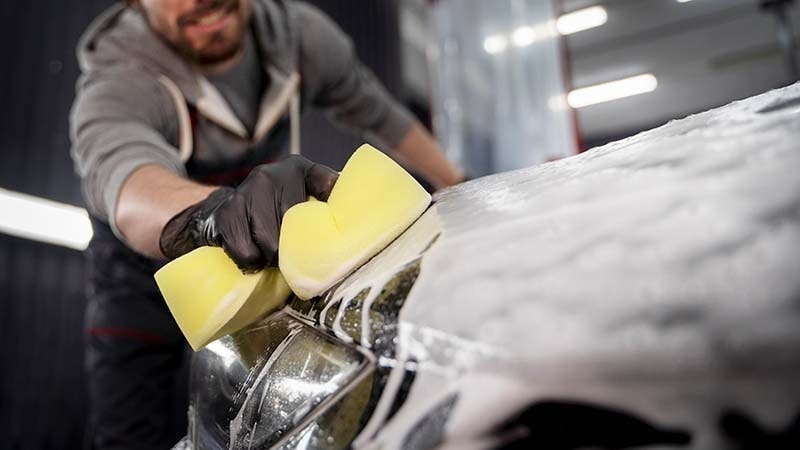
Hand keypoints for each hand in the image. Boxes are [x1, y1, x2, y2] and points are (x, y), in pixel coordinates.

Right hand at [159, 155, 337, 271]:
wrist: (217, 211)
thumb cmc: (271, 208)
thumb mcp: (303, 192)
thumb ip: (327, 194)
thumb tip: (356, 214)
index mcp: (296, 168)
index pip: (321, 191)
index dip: (324, 218)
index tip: (326, 237)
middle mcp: (268, 176)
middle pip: (295, 227)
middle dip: (295, 250)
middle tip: (294, 257)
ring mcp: (244, 193)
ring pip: (270, 244)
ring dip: (272, 258)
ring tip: (272, 256)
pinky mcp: (225, 214)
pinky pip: (246, 252)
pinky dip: (251, 262)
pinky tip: (254, 256)